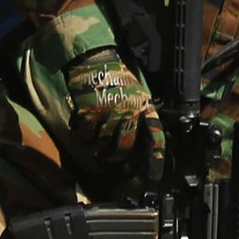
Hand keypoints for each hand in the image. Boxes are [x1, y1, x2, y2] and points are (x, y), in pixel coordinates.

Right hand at [62, 46, 165, 186]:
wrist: (96, 60)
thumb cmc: (118, 78)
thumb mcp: (138, 94)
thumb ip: (141, 116)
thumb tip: (141, 142)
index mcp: (144, 108)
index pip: (155, 138)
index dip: (156, 160)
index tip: (155, 178)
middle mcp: (128, 113)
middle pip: (124, 149)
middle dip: (116, 156)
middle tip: (108, 156)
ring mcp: (108, 114)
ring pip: (102, 145)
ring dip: (97, 147)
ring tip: (94, 142)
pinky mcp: (88, 114)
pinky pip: (84, 136)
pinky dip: (81, 135)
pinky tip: (82, 128)